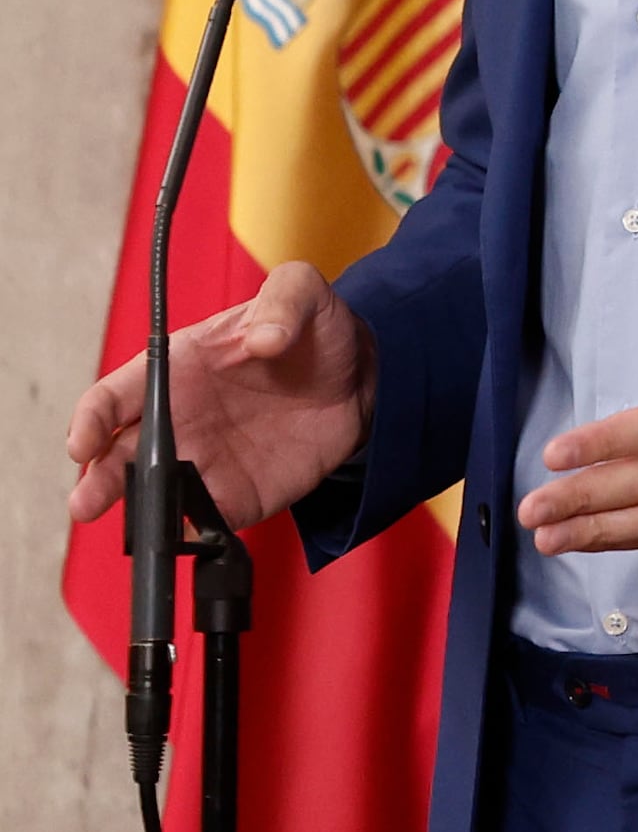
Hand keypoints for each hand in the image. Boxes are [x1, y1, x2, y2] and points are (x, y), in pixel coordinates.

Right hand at [63, 264, 377, 535]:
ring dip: (141, 511)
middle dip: (99, 480)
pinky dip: (194, 532)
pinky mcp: (236, 493)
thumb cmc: (313, 332)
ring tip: (137, 526)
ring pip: (155, 493)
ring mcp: (203, 461)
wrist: (358, 377)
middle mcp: (177, 421)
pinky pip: (206, 520)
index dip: (90, 419)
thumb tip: (267, 337)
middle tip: (88, 502)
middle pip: (119, 455)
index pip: (113, 397)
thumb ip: (283, 300)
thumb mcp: (301, 294)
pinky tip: (192, 537)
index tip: (84, 442)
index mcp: (175, 370)